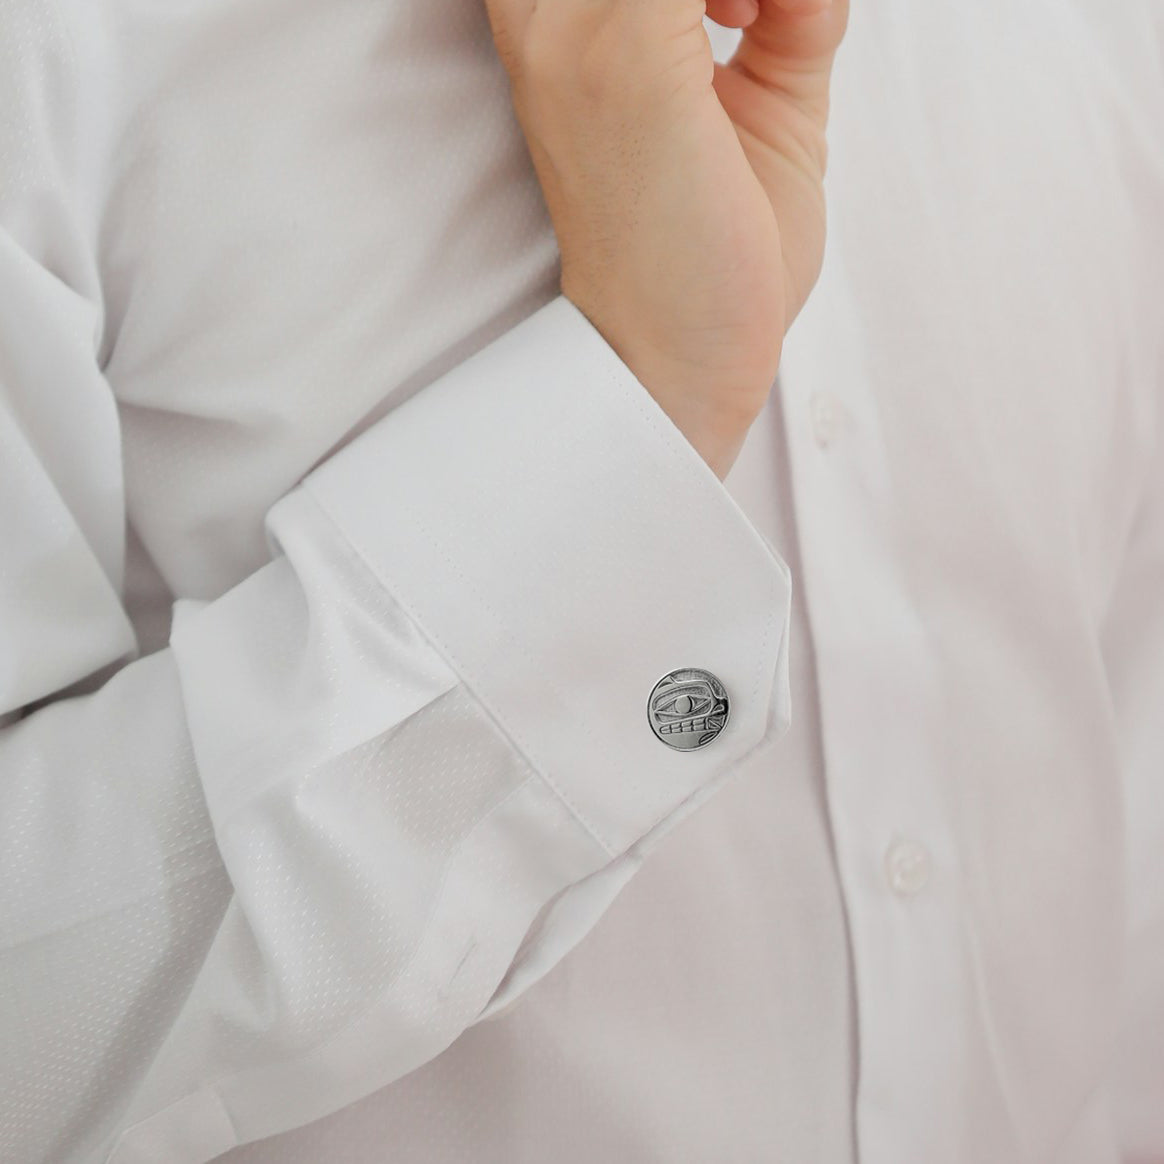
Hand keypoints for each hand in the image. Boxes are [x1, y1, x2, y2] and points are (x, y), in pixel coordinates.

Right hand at [483, 0, 848, 477]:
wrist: (673, 364)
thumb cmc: (707, 258)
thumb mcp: (760, 111)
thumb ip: (782, 18)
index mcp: (559, 25)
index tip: (743, 9)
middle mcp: (545, 16)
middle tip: (756, 12)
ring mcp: (573, 30)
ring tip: (764, 16)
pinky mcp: (622, 56)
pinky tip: (769, 22)